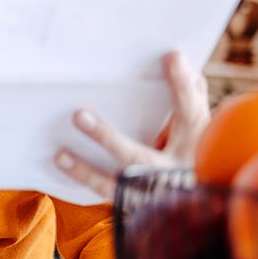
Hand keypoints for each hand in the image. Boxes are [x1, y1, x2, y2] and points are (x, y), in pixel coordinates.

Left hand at [53, 50, 209, 198]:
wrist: (195, 200)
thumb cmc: (194, 147)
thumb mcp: (198, 124)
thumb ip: (190, 93)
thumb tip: (177, 58)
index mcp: (194, 145)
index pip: (190, 113)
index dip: (183, 85)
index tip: (171, 56)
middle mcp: (172, 172)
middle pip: (139, 158)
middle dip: (107, 138)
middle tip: (77, 116)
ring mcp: (151, 192)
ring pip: (116, 183)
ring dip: (86, 169)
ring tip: (59, 153)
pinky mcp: (135, 202)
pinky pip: (106, 192)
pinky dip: (84, 176)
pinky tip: (60, 159)